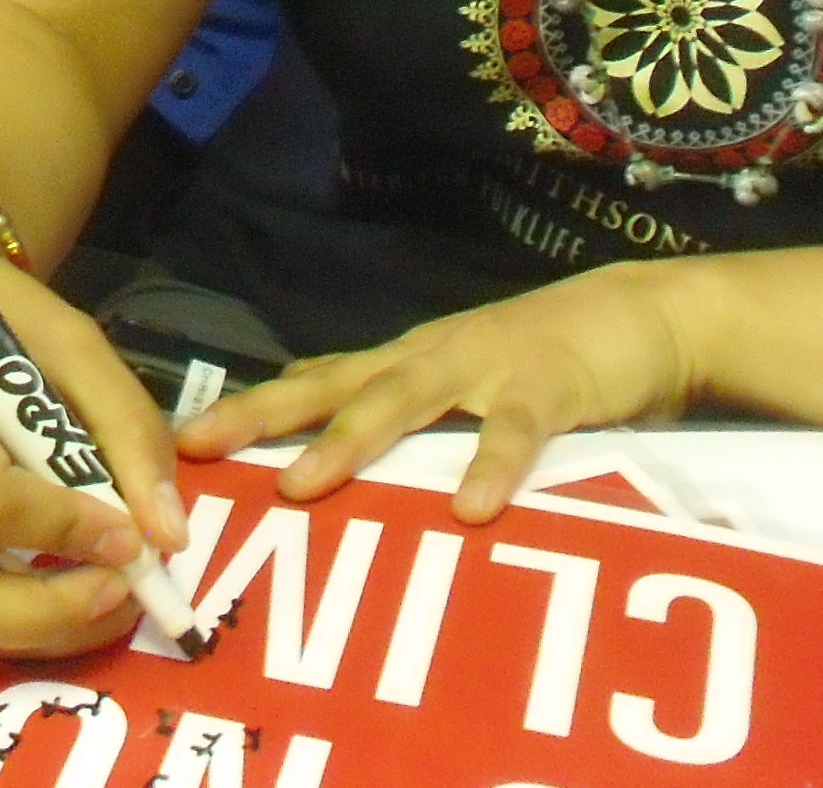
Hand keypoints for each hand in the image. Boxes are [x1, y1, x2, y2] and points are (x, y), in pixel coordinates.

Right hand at [0, 222, 189, 656]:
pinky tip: (58, 588)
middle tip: (119, 597)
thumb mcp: (70, 338)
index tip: (134, 537)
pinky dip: (6, 614)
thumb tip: (165, 535)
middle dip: (40, 617)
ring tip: (101, 602)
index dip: (65, 532)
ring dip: (28, 630)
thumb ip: (125, 425)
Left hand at [174, 260, 707, 521]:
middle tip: (202, 452)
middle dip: (265, 418)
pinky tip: (470, 508)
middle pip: (334, 386)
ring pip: (406, 401)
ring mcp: (485, 367)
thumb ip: (405, 416)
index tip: (180, 440)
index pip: (311, 383)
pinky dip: (491, 467)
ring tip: (303, 482)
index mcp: (403, 364)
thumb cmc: (540, 361)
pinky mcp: (547, 385)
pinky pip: (515, 431)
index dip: (248, 410)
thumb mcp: (463, 387)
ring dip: (351, 441)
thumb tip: (329, 452)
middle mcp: (428, 359)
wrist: (642, 314)